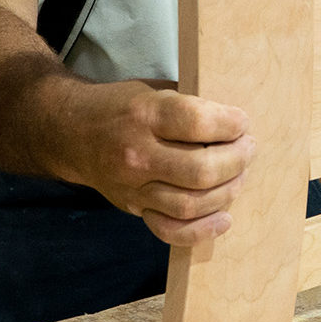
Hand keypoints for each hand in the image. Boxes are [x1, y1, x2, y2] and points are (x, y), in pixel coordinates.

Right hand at [69, 80, 255, 245]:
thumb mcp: (153, 91)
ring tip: (238, 175)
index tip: (241, 122)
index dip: (231, 124)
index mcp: (145, 115)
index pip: (199, 123)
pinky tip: (224, 218)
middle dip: (237, 160)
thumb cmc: (122, 107)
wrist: (73, 133)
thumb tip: (236, 124)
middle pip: (201, 169)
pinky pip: (171, 230)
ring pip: (191, 203)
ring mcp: (134, 186)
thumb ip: (189, 106)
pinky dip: (201, 230)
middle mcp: (138, 154)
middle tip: (248, 149)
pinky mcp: (134, 208)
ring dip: (227, 191)